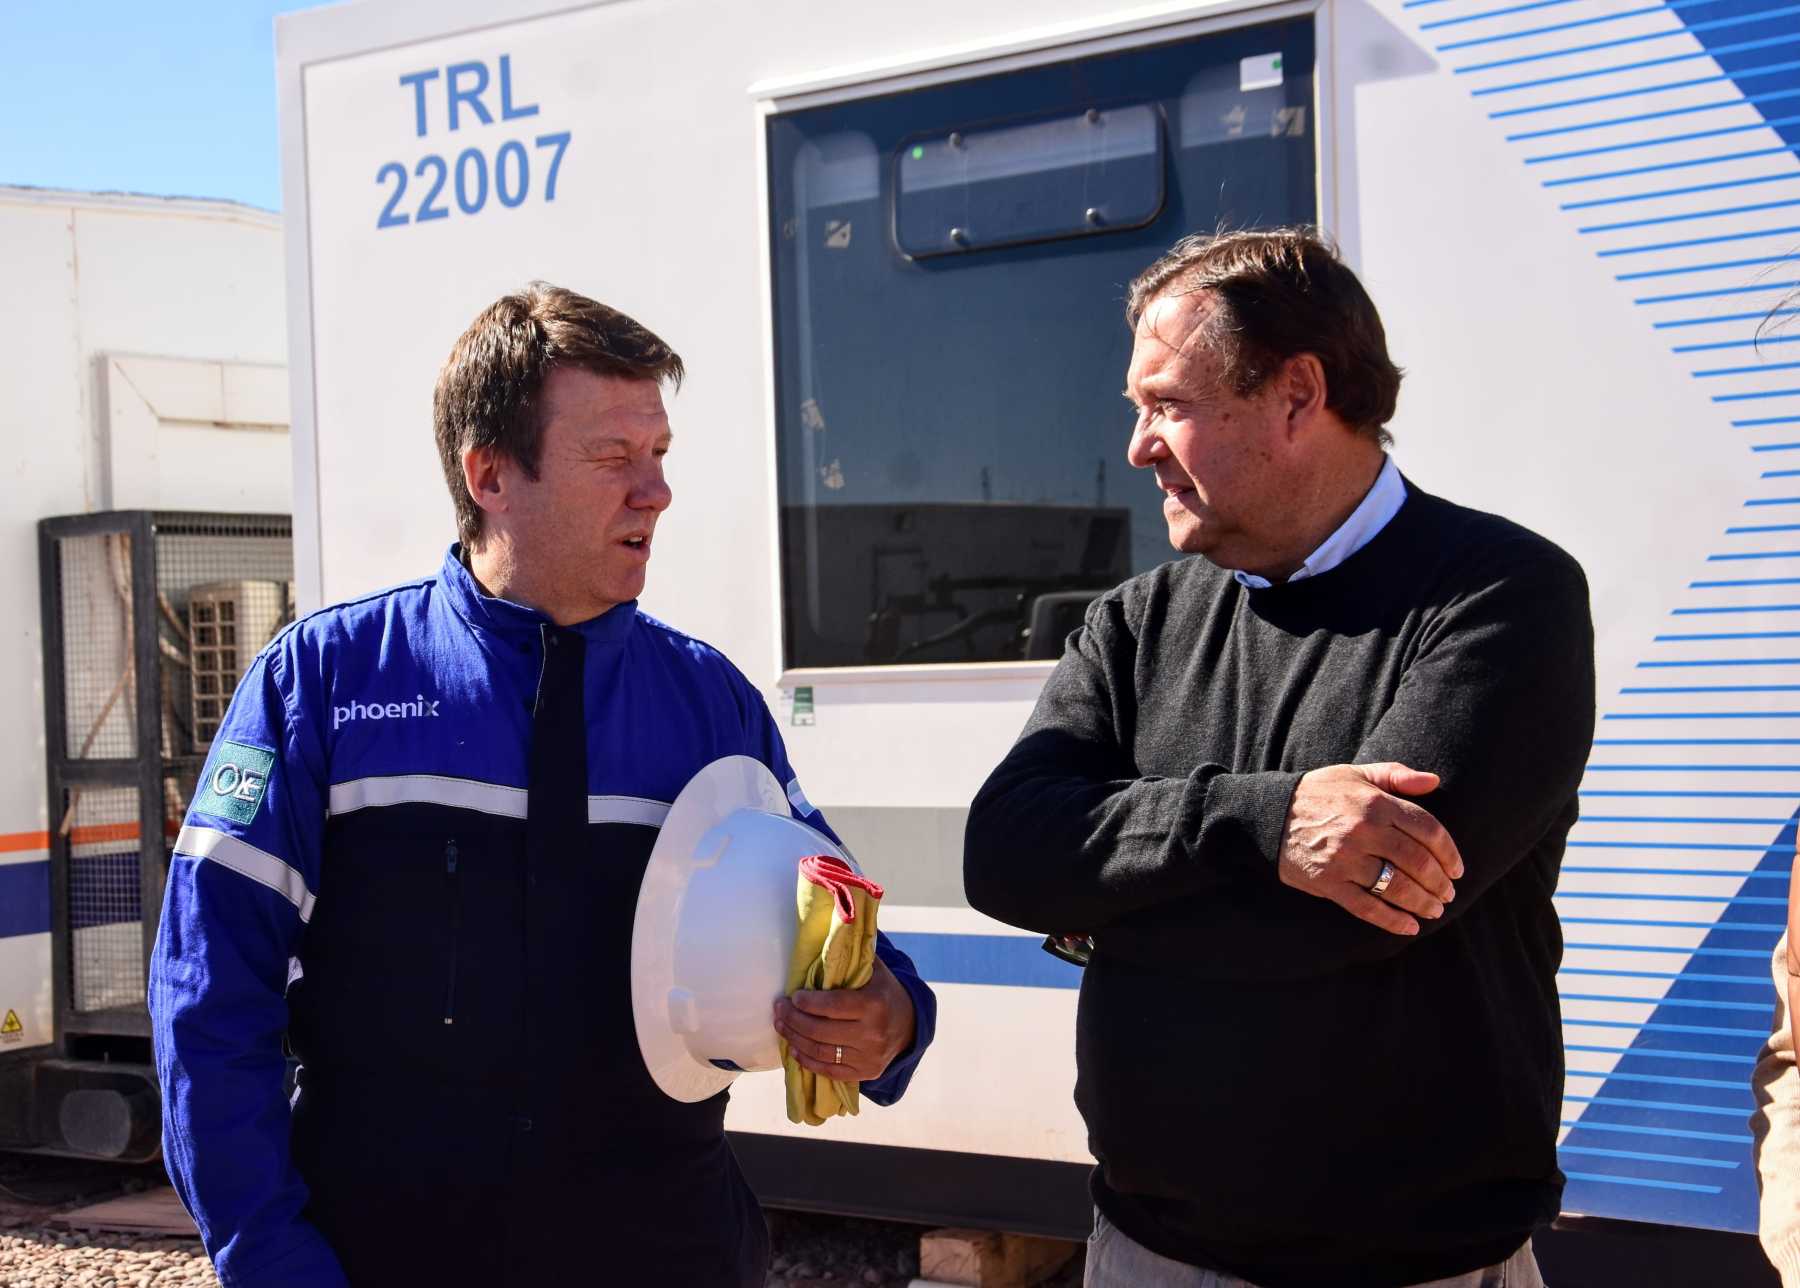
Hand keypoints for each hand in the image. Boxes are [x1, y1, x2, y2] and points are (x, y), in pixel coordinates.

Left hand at [772, 956, 915, 1082]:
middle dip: (793, 1020)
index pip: (832, 1006)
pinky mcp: (865, 1072)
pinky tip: (795, 1048)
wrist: (910, 1025)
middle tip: (778, 1009)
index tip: (792, 996)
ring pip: (821, 1052)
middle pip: (821, 1031)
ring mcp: (868, 1056)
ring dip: (795, 1039)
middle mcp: (872, 1033)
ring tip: (781, 1026)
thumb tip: (829, 932)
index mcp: (874, 1004)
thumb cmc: (883, 990)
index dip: (807, 1003)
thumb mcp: (874, 969)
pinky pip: (829, 1071)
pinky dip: (807, 1061)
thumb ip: (852, 956)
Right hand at [1278, 762, 1463, 936]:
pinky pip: (1367, 907)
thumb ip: (1396, 775)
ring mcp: (1345, 859)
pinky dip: (1392, 920)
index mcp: (1375, 803)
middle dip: (1439, 883)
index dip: (1449, 853)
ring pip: (1396, 887)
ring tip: (1434, 910)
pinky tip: (1409, 927)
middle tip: (1449, 894)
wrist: (1268, 815)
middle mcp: (1363, 831)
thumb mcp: (1355, 774)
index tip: (1458, 869)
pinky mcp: (1328, 883)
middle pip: (1417, 862)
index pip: (1427, 830)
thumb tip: (1434, 781)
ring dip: (1422, 903)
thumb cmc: (1318, 793)